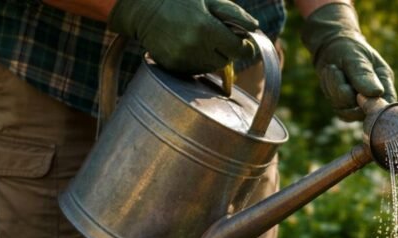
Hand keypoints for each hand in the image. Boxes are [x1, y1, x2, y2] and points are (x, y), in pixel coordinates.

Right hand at [108, 0, 258, 77]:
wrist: (142, 8)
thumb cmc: (178, 0)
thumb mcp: (208, 0)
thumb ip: (234, 14)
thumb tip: (256, 28)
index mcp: (207, 28)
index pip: (241, 51)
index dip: (245, 47)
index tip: (242, 42)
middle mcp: (196, 47)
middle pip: (227, 61)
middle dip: (227, 50)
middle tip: (216, 36)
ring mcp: (184, 59)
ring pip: (212, 68)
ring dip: (212, 57)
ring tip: (200, 39)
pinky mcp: (174, 67)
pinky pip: (197, 71)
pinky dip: (198, 62)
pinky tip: (188, 46)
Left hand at [300, 2, 395, 121]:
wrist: (331, 47)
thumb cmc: (347, 48)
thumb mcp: (355, 56)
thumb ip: (364, 75)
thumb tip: (376, 93)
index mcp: (384, 82)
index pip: (387, 104)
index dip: (373, 105)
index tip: (357, 94)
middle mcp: (375, 97)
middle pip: (363, 111)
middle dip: (344, 92)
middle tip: (335, 69)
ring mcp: (361, 106)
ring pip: (348, 111)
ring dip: (334, 89)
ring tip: (333, 69)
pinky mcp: (348, 109)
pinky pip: (339, 110)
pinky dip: (330, 93)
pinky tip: (330, 78)